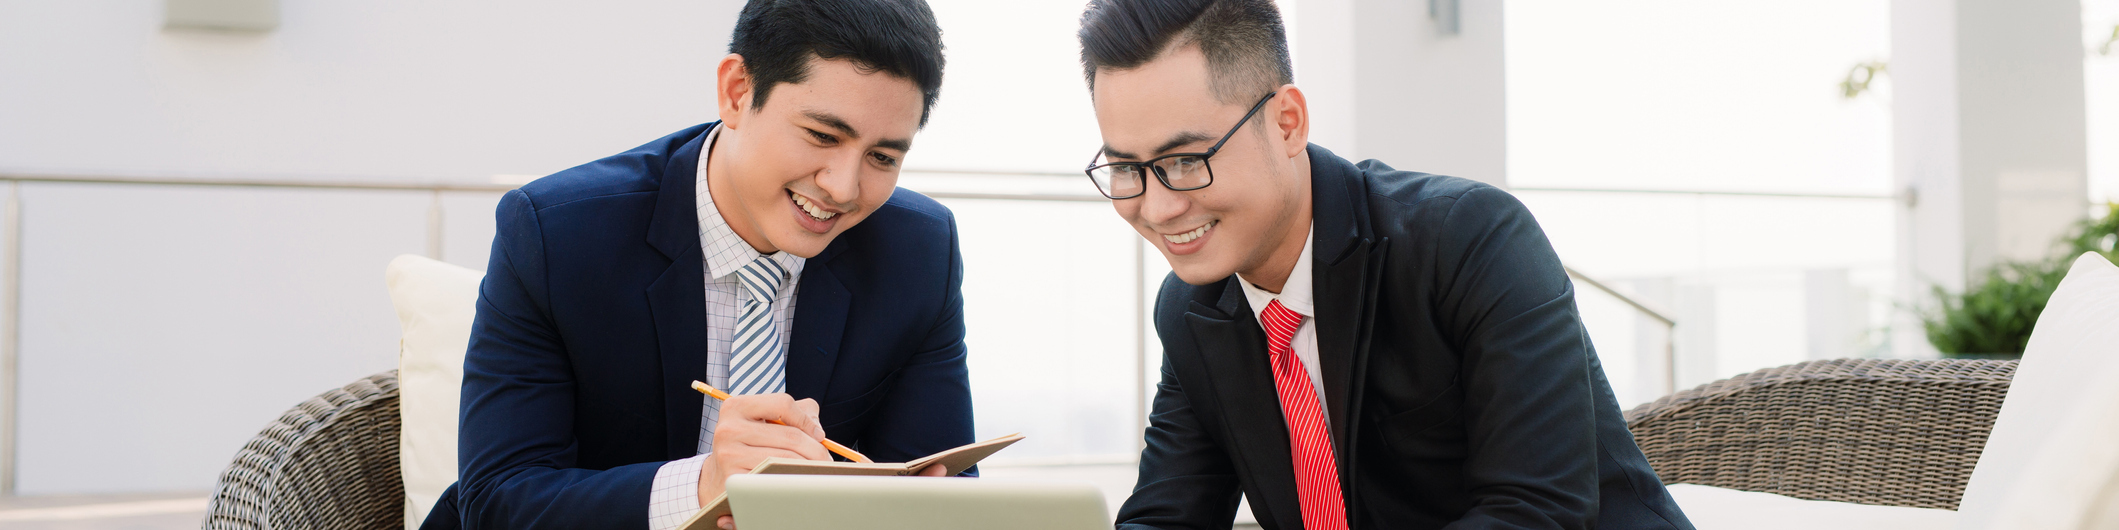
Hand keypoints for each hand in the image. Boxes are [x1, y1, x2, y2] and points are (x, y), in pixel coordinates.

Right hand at [697, 393, 828, 512]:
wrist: (719, 475)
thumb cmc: (750, 443)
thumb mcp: (765, 419)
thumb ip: (797, 413)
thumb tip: (818, 432)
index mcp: (736, 406)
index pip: (783, 403)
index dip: (807, 420)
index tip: (820, 435)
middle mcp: (728, 429)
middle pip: (790, 436)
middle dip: (817, 450)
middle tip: (828, 460)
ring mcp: (729, 456)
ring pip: (786, 459)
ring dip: (809, 467)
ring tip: (818, 471)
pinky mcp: (734, 480)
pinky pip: (775, 479)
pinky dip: (792, 481)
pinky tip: (798, 482)